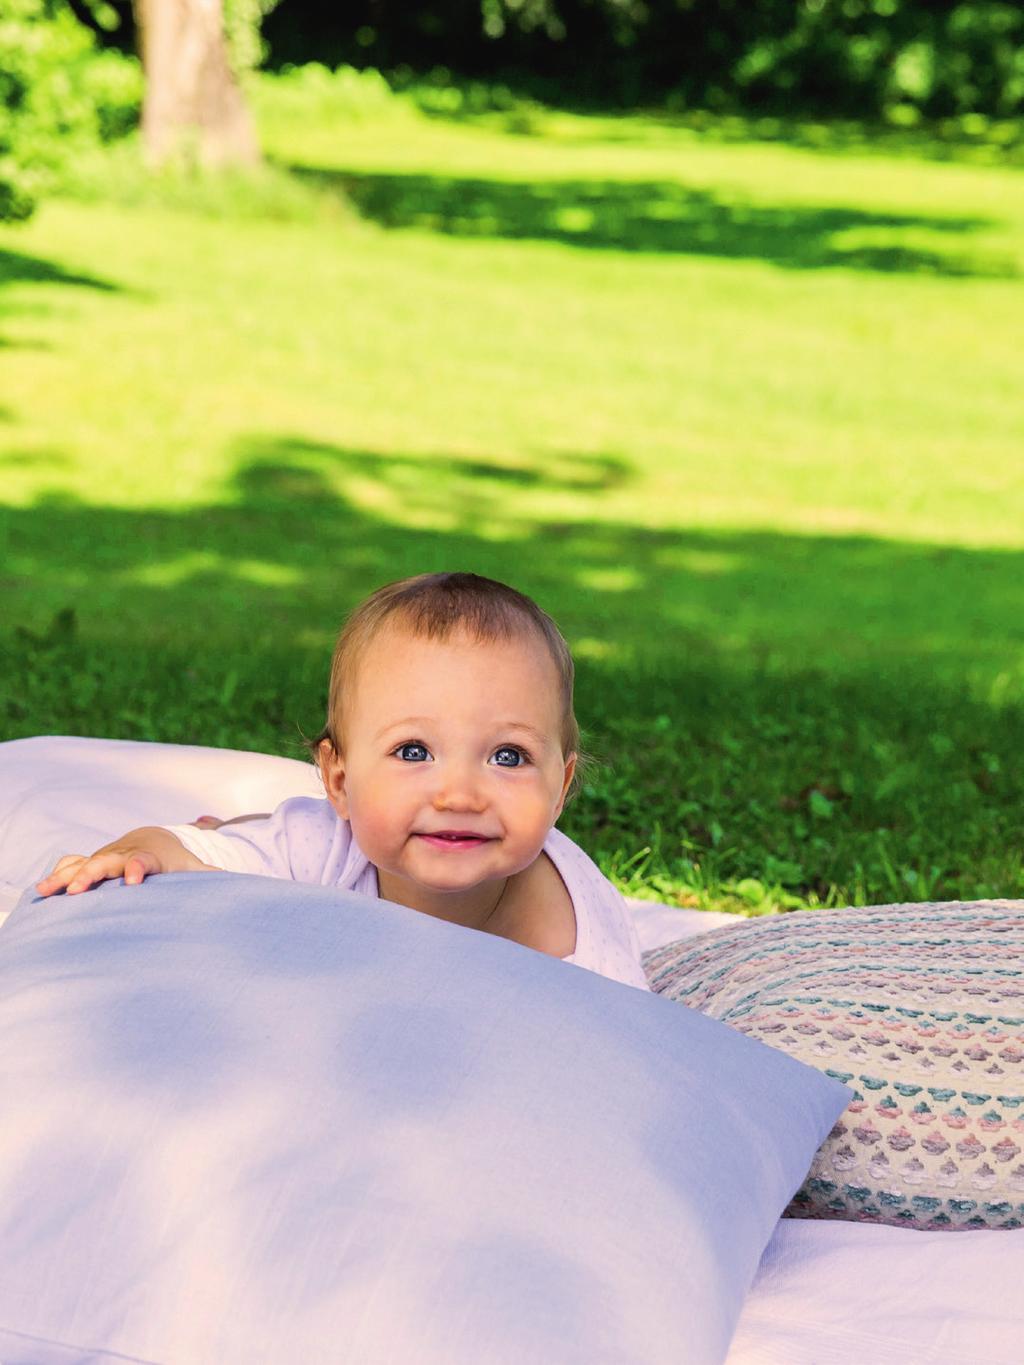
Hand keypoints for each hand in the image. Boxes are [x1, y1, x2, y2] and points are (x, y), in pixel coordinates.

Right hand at [35, 827, 208, 897]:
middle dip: (92, 874)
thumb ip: (210, 878)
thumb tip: (238, 883)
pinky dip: (57, 875)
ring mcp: (105, 858)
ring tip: (46, 891)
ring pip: (83, 863)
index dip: (137, 868)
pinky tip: (40, 891)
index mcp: (149, 857)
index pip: (142, 861)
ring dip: (66, 876)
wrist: (154, 841)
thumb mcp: (192, 869)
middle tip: (79, 891)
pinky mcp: (92, 863)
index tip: (133, 881)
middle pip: (106, 862)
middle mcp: (123, 855)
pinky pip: (71, 865)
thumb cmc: (175, 862)